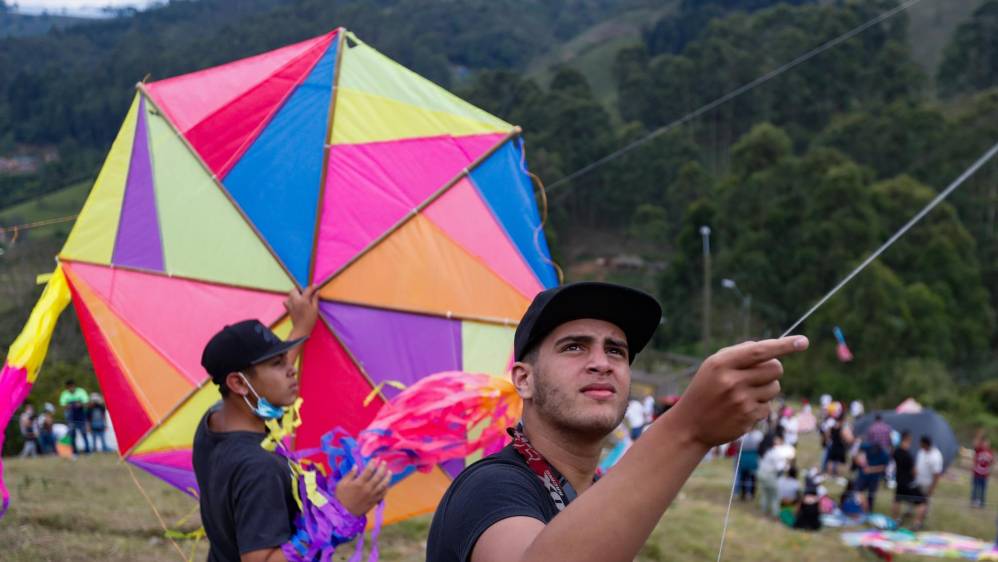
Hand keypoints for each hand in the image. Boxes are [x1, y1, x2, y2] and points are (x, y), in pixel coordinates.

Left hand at [284, 285, 318, 336]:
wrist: (301, 329)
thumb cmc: (310, 320)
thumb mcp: (315, 309)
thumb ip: (315, 299)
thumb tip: (317, 291)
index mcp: (303, 300)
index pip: (308, 289)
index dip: (313, 287)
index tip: (316, 285)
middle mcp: (295, 300)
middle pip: (295, 289)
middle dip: (301, 289)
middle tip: (307, 293)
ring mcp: (290, 304)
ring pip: (290, 294)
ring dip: (295, 294)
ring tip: (302, 298)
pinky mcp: (288, 308)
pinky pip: (287, 300)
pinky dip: (291, 299)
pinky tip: (296, 302)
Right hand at [335, 460, 390, 515]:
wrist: (343, 513)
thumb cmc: (341, 497)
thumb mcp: (341, 484)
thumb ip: (350, 474)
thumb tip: (356, 466)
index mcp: (359, 483)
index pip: (369, 470)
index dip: (372, 464)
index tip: (374, 459)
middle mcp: (367, 489)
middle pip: (378, 476)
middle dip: (382, 468)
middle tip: (384, 462)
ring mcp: (372, 496)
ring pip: (383, 485)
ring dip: (387, 478)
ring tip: (389, 472)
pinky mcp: (374, 502)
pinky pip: (383, 494)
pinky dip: (386, 488)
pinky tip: (387, 484)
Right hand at [667, 336, 808, 447]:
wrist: (690, 425)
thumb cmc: (705, 390)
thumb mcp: (713, 367)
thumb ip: (739, 354)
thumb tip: (771, 349)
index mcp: (721, 363)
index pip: (759, 350)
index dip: (783, 345)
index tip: (803, 341)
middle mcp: (732, 380)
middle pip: (775, 368)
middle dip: (773, 370)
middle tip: (759, 375)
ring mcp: (741, 400)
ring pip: (775, 388)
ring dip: (767, 389)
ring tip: (746, 394)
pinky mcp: (748, 417)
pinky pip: (768, 407)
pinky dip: (760, 407)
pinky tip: (742, 410)